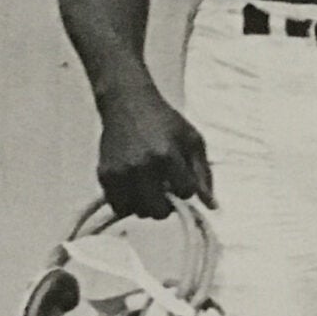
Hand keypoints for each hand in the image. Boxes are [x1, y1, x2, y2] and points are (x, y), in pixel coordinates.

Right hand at [97, 85, 214, 219]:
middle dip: (167, 205)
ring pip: (138, 212)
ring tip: (150, 188)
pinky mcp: (104, 175)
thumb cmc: (164, 122)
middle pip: (159, 211)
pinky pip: (118, 205)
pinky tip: (135, 188)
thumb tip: (212, 207)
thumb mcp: (192, 140)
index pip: (185, 192)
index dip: (186, 188)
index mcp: (167, 155)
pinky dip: (128, 202)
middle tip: (165, 191)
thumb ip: (204, 174)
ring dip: (147, 205)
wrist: (127, 103)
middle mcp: (142, 166)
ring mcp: (120, 172)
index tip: (181, 178)